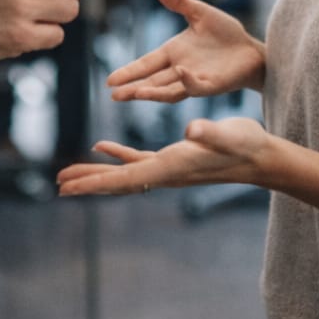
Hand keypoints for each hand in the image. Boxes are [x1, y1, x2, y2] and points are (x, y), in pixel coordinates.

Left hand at [56, 117, 269, 195]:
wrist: (261, 157)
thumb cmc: (246, 144)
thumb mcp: (228, 134)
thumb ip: (211, 132)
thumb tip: (192, 130)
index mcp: (170, 167)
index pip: (125, 178)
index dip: (94, 182)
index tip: (68, 188)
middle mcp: (164, 172)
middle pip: (117, 181)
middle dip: (87, 182)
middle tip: (57, 185)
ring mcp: (167, 168)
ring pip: (123, 172)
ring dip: (96, 173)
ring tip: (68, 174)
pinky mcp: (173, 159)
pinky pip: (137, 160)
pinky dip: (117, 155)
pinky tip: (101, 147)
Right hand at [107, 0, 264, 102]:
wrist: (252, 49)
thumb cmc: (226, 33)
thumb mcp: (199, 12)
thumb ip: (179, 1)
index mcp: (173, 53)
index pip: (146, 64)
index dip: (129, 72)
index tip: (110, 80)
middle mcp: (179, 70)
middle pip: (151, 82)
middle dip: (132, 89)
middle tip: (114, 96)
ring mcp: (195, 80)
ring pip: (168, 91)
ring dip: (152, 93)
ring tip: (134, 94)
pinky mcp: (212, 85)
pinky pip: (197, 86)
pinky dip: (188, 82)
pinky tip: (180, 73)